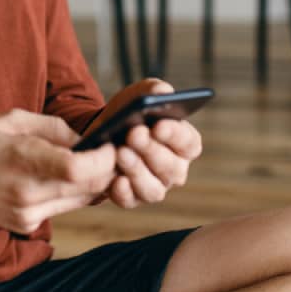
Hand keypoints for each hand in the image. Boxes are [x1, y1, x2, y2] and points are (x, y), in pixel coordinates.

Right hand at [0, 109, 116, 233]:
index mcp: (22, 159)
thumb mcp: (10, 120)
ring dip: (94, 182)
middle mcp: (27, 193)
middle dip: (108, 168)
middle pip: (89, 187)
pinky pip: (64, 208)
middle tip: (112, 150)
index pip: (77, 168)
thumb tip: (87, 138)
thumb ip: (53, 127)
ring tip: (92, 160)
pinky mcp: (26, 225)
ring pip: (82, 200)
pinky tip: (65, 176)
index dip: (104, 158)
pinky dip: (74, 192)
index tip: (111, 144)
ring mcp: (27, 214)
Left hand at [82, 79, 202, 208]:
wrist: (101, 131)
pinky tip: (115, 180)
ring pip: (154, 189)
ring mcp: (155, 186)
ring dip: (137, 170)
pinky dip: (124, 192)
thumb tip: (164, 92)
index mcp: (183, 144)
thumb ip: (155, 90)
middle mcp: (174, 170)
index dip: (176, 136)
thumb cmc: (129, 113)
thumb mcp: (140, 94)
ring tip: (121, 152)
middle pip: (171, 168)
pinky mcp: (132, 198)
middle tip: (134, 134)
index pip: (189, 144)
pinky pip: (131, 201)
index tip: (159, 125)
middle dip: (151, 150)